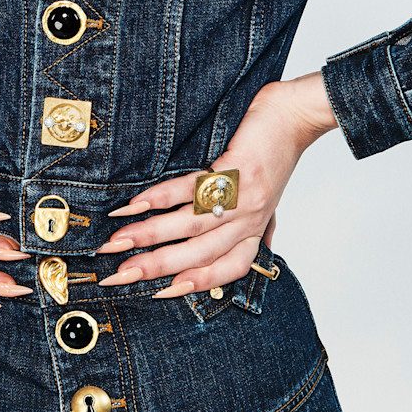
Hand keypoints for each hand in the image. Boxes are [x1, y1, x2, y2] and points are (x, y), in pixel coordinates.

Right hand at [96, 73, 336, 297]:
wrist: (295, 117)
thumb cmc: (274, 155)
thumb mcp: (268, 198)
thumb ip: (257, 226)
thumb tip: (258, 249)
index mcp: (254, 230)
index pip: (226, 269)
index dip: (194, 284)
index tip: (157, 294)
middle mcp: (249, 220)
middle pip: (199, 254)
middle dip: (155, 267)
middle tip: (118, 276)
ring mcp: (243, 197)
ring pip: (190, 226)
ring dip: (148, 236)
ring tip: (116, 241)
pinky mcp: (236, 170)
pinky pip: (192, 189)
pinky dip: (160, 198)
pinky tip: (135, 204)